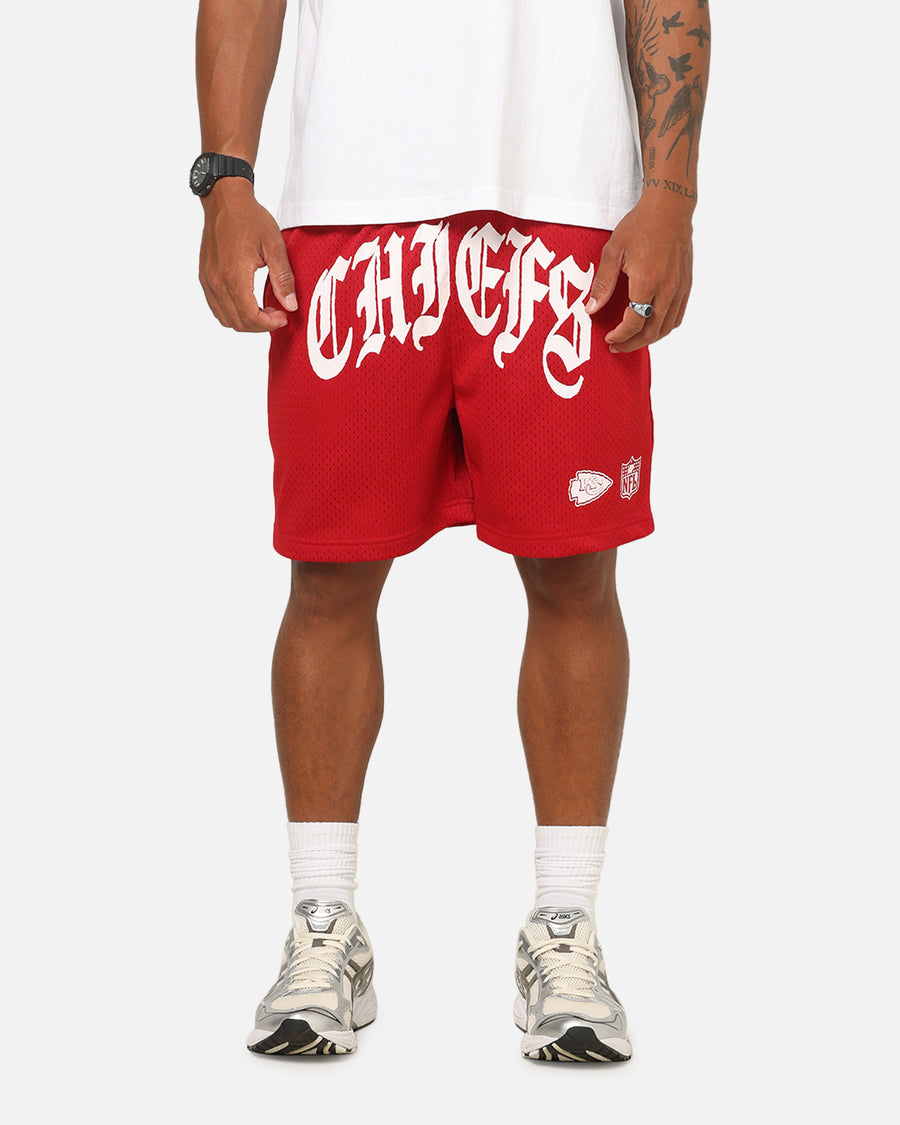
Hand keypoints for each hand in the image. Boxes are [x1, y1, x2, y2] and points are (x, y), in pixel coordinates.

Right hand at [198, 179, 296, 331]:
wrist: (225, 199)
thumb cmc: (250, 218)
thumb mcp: (274, 246)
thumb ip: (283, 278)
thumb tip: (290, 305)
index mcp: (235, 275)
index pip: (250, 317)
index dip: (269, 324)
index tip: (283, 316)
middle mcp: (217, 281)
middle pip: (237, 322)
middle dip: (260, 325)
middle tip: (277, 313)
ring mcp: (208, 280)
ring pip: (224, 318)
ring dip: (245, 321)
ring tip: (263, 310)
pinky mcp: (204, 276)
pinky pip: (216, 306)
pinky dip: (232, 312)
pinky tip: (248, 302)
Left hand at [585, 193, 693, 353]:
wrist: (669, 208)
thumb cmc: (640, 226)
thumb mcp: (613, 252)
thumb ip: (602, 284)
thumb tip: (591, 308)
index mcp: (647, 283)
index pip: (634, 323)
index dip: (620, 336)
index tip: (609, 339)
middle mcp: (667, 289)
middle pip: (652, 331)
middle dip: (632, 344)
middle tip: (617, 346)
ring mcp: (679, 288)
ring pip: (667, 327)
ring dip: (649, 339)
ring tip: (633, 340)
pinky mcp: (686, 284)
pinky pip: (678, 315)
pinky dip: (664, 327)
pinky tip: (652, 326)